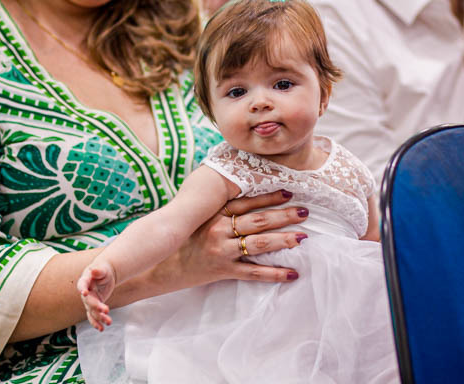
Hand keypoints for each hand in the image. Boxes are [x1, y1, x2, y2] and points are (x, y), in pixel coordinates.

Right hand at [77, 262, 116, 330]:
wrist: (106, 274)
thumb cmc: (103, 269)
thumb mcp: (102, 269)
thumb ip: (98, 270)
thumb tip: (94, 270)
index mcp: (85, 280)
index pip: (82, 285)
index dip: (82, 288)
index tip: (84, 292)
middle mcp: (85, 292)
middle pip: (89, 301)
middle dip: (96, 306)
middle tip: (106, 310)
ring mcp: (89, 300)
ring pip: (92, 311)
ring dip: (99, 317)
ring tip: (109, 322)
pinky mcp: (94, 306)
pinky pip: (93, 316)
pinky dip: (96, 322)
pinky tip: (102, 328)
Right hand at [172, 189, 308, 288]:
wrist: (159, 267)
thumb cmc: (181, 240)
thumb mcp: (196, 218)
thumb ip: (218, 207)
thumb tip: (242, 191)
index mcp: (214, 214)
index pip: (246, 203)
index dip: (269, 197)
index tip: (289, 193)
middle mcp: (219, 230)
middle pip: (258, 221)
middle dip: (283, 216)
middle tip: (304, 212)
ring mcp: (222, 252)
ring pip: (259, 244)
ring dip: (283, 240)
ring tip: (302, 237)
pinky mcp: (223, 271)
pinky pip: (254, 273)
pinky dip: (275, 273)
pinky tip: (293, 273)